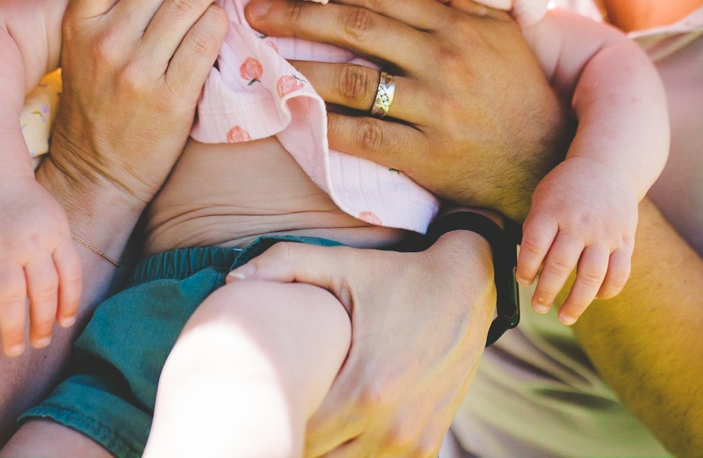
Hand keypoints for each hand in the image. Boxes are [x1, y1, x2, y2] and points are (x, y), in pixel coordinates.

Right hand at [0, 179, 79, 355]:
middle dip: (43, 323)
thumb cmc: (27, 206)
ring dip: (13, 328)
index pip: (70, 276)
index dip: (70, 304)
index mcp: (55, 234)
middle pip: (42, 291)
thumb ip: (59, 254)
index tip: (64, 324)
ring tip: (14, 350)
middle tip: (39, 344)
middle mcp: (30, 242)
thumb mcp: (54, 221)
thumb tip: (64, 302)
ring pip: (10, 296)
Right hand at [45, 0, 228, 218]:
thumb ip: (109, 8)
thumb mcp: (82, 50)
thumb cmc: (95, 105)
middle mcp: (105, 41)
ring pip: (193, 1)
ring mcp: (138, 71)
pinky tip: (222, 22)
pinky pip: (208, 39)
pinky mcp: (171, 98)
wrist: (95, 175)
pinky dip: (221, 22)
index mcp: (78, 23)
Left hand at [226, 230, 494, 456]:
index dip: (279, 415)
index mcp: (366, 388)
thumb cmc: (398, 276)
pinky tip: (344, 427)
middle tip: (284, 407)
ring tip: (311, 416)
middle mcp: (392, 426)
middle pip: (319, 455)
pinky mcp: (427, 446)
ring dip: (327, 448)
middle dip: (298, 434)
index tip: (270, 394)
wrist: (469, 288)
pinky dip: (358, 452)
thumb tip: (233, 278)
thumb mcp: (344, 263)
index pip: (300, 430)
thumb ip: (286, 264)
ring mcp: (413, 441)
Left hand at [245, 0, 569, 219]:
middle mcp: (448, 58)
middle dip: (300, 15)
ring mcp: (437, 107)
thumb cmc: (516, 92)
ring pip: (354, 80)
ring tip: (268, 61)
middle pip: (359, 26)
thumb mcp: (499, 32)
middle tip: (256, 11)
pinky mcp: (428, 153)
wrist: (545, 162)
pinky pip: (364, 136)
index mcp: (462, 23)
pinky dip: (326, 126)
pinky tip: (296, 116)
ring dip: (303, 68)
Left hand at [518, 157, 638, 324]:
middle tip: (538, 307)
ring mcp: (605, 233)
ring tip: (564, 317)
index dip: (525, 268)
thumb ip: (535, 229)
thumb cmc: (567, 188)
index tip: (523, 280)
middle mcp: (579, 223)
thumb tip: (527, 268)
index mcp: (553, 210)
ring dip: (576, 302)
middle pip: (560, 265)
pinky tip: (595, 298)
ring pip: (591, 276)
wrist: (608, 166)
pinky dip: (607, 291)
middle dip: (546, 292)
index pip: (535, 246)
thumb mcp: (543, 198)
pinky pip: (619, 273)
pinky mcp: (625, 240)